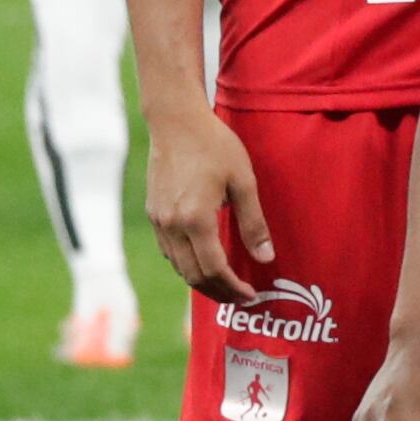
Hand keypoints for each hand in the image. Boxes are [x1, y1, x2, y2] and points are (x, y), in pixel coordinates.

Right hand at [145, 102, 269, 300]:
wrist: (176, 122)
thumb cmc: (215, 147)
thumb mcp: (244, 182)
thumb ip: (254, 223)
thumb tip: (266, 258)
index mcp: (195, 220)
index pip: (214, 269)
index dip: (234, 288)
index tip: (252, 295)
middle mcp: (171, 226)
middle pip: (193, 276)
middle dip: (219, 292)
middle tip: (242, 298)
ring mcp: (158, 221)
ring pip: (178, 266)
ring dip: (202, 282)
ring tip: (227, 285)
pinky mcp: (153, 214)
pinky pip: (169, 251)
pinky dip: (187, 264)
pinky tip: (205, 262)